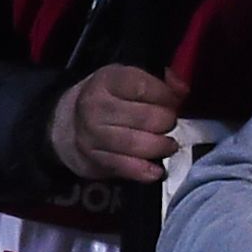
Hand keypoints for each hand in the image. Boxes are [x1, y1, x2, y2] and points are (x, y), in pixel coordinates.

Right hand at [49, 65, 185, 184]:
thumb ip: (160, 82)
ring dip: (161, 147)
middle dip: (167, 122)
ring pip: (137, 144)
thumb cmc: (110, 101)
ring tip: (169, 145)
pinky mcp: (95, 159)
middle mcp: (96, 106)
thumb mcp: (128, 81)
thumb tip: (183, 89)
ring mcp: (93, 134)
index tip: (175, 102)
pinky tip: (157, 170)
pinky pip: (127, 167)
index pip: (142, 86)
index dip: (166, 96)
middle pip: (145, 117)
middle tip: (170, 124)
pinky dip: (146, 171)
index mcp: (106, 80)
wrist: (69, 125)